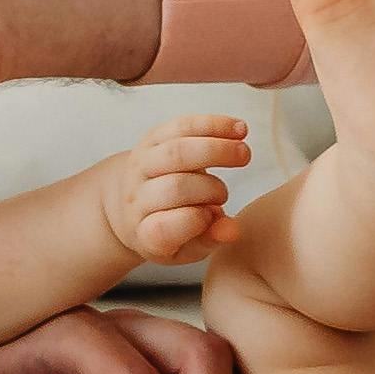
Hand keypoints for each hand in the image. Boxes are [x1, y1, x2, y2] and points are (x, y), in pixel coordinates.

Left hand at [95, 115, 247, 273]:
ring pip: (176, 151)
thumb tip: (232, 230)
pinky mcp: (150, 139)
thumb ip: (210, 241)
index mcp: (143, 232)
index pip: (163, 227)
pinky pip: (181, 126)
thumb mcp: (186, 248)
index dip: (195, 221)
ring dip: (216, 149)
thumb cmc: (169, 230)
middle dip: (212, 188)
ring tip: (245, 153)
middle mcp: (136, 197)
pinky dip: (212, 125)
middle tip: (229, 194)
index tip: (213, 218)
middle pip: (174, 187)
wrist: (129, 203)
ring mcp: (140, 165)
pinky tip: (239, 129)